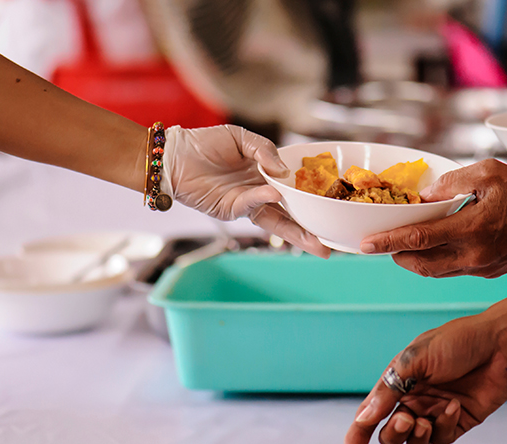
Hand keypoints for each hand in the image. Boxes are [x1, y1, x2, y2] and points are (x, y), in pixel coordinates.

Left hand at [164, 124, 329, 257]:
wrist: (174, 156)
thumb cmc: (205, 144)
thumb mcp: (240, 137)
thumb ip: (264, 149)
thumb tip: (283, 170)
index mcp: (266, 175)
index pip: (294, 190)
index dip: (312, 199)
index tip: (332, 206)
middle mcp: (260, 193)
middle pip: (291, 214)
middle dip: (310, 229)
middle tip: (331, 243)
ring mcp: (246, 204)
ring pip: (276, 221)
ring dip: (296, 231)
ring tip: (316, 242)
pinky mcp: (230, 210)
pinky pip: (251, 205)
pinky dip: (264, 200)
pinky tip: (276, 196)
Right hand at [343, 315, 506, 443]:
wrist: (499, 344)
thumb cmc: (458, 340)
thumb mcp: (415, 359)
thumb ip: (388, 390)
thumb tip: (365, 415)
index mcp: (399, 381)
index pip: (372, 411)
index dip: (360, 430)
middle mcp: (415, 398)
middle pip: (392, 433)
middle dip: (394, 433)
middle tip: (406, 420)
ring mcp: (436, 412)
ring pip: (415, 442)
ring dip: (417, 436)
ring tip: (426, 420)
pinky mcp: (457, 421)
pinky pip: (442, 438)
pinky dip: (444, 427)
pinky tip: (453, 408)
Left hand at [360, 159, 506, 277]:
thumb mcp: (488, 173)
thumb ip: (452, 183)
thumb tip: (424, 197)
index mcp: (473, 228)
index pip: (419, 239)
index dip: (388, 242)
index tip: (365, 245)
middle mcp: (474, 255)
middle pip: (420, 264)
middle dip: (395, 255)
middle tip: (380, 244)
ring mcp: (481, 267)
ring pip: (435, 272)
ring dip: (413, 261)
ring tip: (400, 247)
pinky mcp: (488, 272)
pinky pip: (452, 271)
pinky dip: (435, 262)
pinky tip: (430, 249)